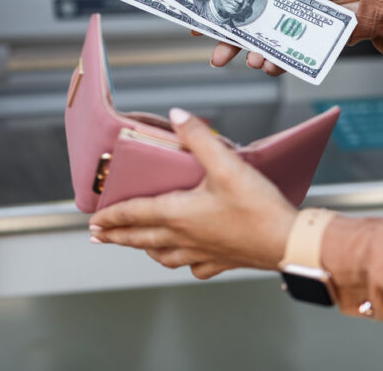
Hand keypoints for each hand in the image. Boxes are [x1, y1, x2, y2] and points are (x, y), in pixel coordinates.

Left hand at [89, 108, 296, 278]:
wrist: (287, 241)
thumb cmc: (258, 208)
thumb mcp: (226, 165)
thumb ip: (199, 138)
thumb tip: (177, 116)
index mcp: (179, 214)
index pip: (134, 214)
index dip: (111, 216)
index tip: (94, 220)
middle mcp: (185, 237)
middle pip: (141, 238)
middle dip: (117, 236)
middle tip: (100, 237)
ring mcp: (203, 253)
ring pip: (163, 255)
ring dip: (145, 249)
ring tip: (139, 246)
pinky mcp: (222, 261)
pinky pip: (194, 266)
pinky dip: (183, 262)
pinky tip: (187, 259)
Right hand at [200, 0, 370, 75]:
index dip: (218, 11)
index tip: (199, 24)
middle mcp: (279, 9)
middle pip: (245, 29)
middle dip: (228, 44)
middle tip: (217, 57)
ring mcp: (292, 28)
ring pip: (264, 47)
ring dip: (253, 56)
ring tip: (254, 59)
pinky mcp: (308, 45)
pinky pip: (287, 59)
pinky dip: (276, 64)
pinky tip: (272, 65)